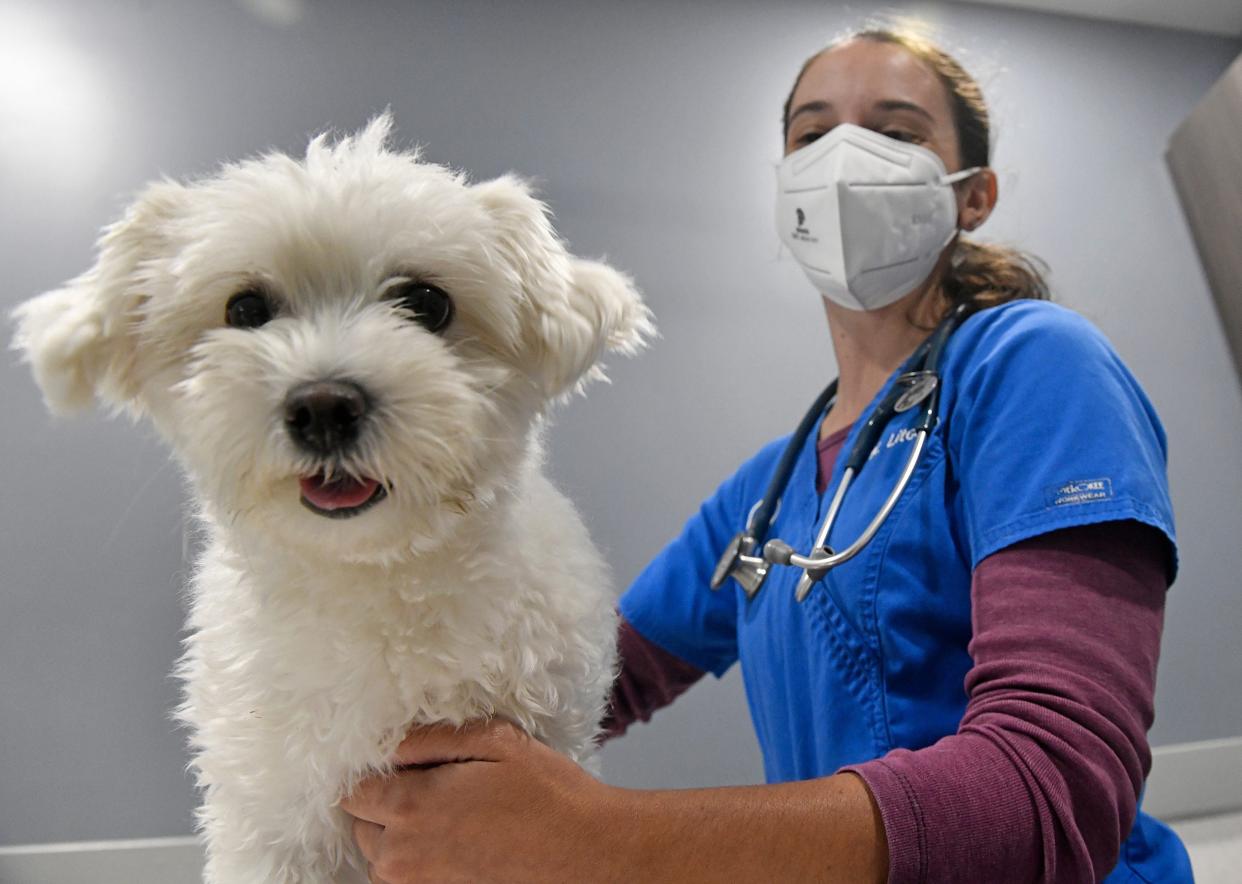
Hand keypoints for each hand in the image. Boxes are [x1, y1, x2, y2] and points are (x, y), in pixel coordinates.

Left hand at [340, 719, 614, 883]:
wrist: (590, 855)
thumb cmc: (550, 794)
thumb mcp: (497, 741)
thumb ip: (432, 738)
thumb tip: (389, 742)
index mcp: (411, 806)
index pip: (352, 791)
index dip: (374, 773)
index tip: (402, 766)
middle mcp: (403, 854)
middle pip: (361, 826)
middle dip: (384, 806)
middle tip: (431, 789)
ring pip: (382, 858)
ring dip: (399, 836)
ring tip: (449, 817)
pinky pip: (409, 878)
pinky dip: (421, 860)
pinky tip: (459, 842)